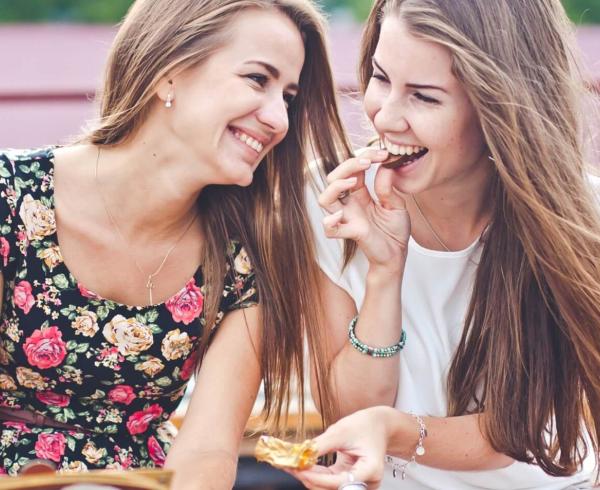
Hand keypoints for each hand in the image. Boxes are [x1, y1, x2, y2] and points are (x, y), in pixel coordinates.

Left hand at [288, 407, 391, 488]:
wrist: (378, 425)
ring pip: (327, 487)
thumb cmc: (365, 425)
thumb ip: (321, 445)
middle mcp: (366, 482)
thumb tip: (300, 454)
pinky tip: (299, 465)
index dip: (317, 476)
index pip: (339, 480)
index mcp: (370, 469)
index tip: (298, 468)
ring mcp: (357, 484)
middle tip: (287, 465)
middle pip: (331, 488)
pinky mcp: (348, 481)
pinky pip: (327, 482)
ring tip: (290, 464)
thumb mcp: (341, 431)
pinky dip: (313, 474)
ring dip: (308, 477)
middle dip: (308, 477)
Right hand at [318, 149, 410, 269]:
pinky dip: (330, 222)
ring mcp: (347, 218)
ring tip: (353, 182)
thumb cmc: (394, 231)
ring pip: (324, 199)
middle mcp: (349, 204)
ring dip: (335, 186)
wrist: (397, 255)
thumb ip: (388, 187)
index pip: (352, 169)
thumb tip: (386, 166)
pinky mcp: (351, 232)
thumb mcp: (396, 204)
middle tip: (368, 161)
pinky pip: (329, 229)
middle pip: (333, 178)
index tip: (383, 154)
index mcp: (359, 194)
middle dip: (347, 165)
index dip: (364, 156)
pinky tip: (342, 215)